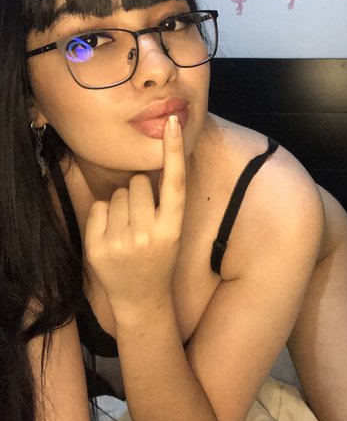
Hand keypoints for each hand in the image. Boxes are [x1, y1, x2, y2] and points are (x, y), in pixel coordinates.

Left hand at [84, 115, 185, 314]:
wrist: (142, 299)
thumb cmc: (159, 257)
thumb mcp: (172, 232)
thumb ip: (164, 202)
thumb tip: (148, 166)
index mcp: (173, 228)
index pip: (175, 182)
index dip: (175, 150)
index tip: (174, 122)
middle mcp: (149, 234)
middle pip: (138, 183)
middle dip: (139, 194)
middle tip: (142, 220)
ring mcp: (121, 242)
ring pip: (117, 193)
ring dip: (121, 205)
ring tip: (128, 231)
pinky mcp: (97, 247)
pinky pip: (99, 207)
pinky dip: (104, 216)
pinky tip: (112, 236)